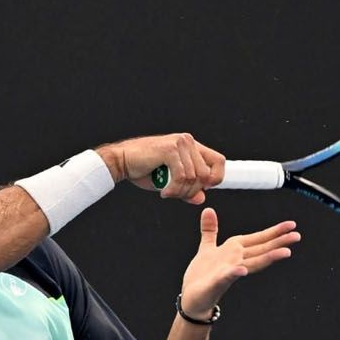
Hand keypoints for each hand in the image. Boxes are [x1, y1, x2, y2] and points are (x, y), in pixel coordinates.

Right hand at [96, 133, 226, 204]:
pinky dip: (174, 190)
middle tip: (176, 194)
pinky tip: (164, 192)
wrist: (121, 161)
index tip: (202, 189)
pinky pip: (182, 177)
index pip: (219, 161)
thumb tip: (202, 198)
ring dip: (181, 192)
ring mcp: (180, 143)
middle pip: (206, 174)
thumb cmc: (144, 170)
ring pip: (194, 177)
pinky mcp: (170, 150)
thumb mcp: (170, 182)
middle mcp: (188, 141)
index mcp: (191, 146)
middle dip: (193, 191)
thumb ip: (187, 189)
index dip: (215, 178)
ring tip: (167, 193)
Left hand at [179, 208, 299, 316]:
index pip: (258, 239)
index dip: (274, 231)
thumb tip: (208, 209)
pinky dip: (235, 273)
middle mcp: (236, 261)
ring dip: (268, 258)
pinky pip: (227, 277)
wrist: (193, 299)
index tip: (290, 225)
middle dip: (279, 243)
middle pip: (261, 250)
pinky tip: (242, 270)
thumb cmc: (202, 276)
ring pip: (252, 263)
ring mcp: (228, 272)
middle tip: (297, 236)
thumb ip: (210, 230)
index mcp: (234, 250)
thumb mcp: (206, 248)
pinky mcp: (216, 283)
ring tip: (285, 252)